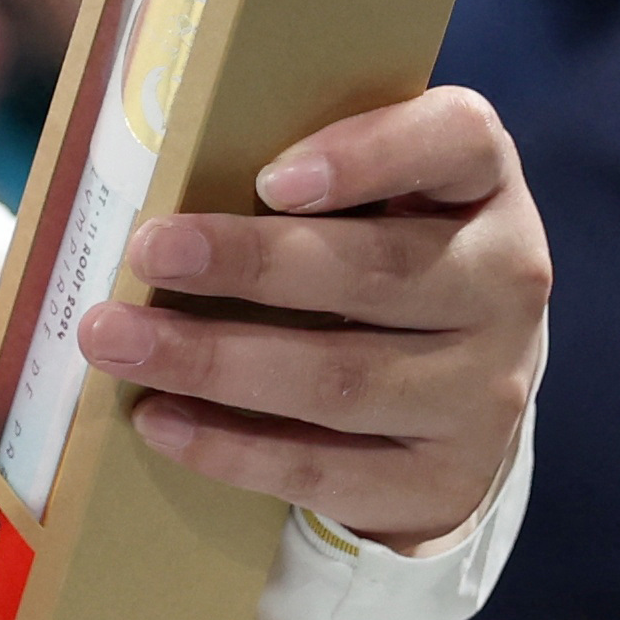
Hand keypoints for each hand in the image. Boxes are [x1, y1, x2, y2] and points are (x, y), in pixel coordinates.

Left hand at [75, 86, 547, 551]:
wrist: (445, 399)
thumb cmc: (367, 261)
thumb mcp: (360, 200)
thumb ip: (289, 172)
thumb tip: (146, 160)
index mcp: (482, 185)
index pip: (457, 140)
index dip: (370, 154)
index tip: (270, 179)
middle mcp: (504, 282)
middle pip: (378, 270)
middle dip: (249, 263)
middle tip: (146, 251)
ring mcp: (485, 390)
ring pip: (343, 379)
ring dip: (215, 361)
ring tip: (114, 340)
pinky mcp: (444, 479)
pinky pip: (327, 468)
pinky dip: (231, 446)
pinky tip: (157, 419)